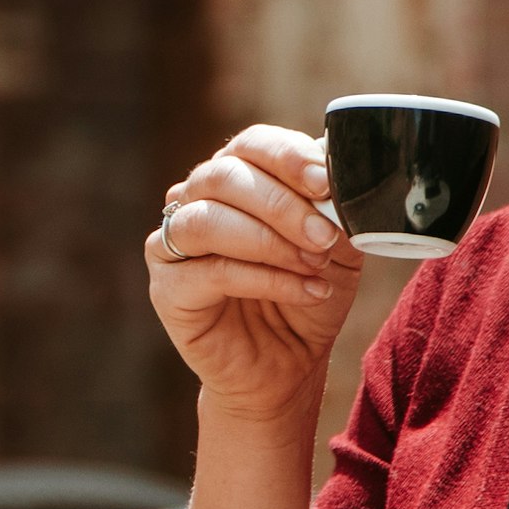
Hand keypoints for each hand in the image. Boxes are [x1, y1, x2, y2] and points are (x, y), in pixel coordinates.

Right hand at [145, 126, 364, 431]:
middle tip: (324, 236)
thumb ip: (336, 210)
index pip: (250, 145)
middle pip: (224, 176)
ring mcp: (174, 243)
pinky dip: (264, 278)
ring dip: (269, 241)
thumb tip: (341, 177)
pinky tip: (305, 291)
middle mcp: (196, 201)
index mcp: (237, 177)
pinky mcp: (167, 287)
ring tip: (314, 265)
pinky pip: (209, 271)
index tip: (324, 181)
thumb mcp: (338, 247)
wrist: (288, 364)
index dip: (286, 157)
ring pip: (207, 220)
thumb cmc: (307, 295)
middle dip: (282, 205)